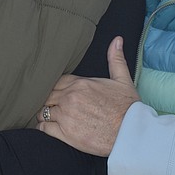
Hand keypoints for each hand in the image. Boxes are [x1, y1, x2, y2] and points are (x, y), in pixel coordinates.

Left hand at [37, 36, 139, 156]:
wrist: (131, 133)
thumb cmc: (128, 107)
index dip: (55, 87)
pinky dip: (43, 128)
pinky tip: (48, 127)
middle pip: (47, 95)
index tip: (56, 92)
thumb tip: (117, 40)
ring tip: (49, 116)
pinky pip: (44, 128)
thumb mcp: (123, 79)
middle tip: (50, 104)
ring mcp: (66, 115)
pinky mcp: (65, 134)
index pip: (56, 81)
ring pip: (42, 111)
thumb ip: (115, 59)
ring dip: (44, 113)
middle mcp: (70, 98)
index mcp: (80, 84)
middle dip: (48, 100)